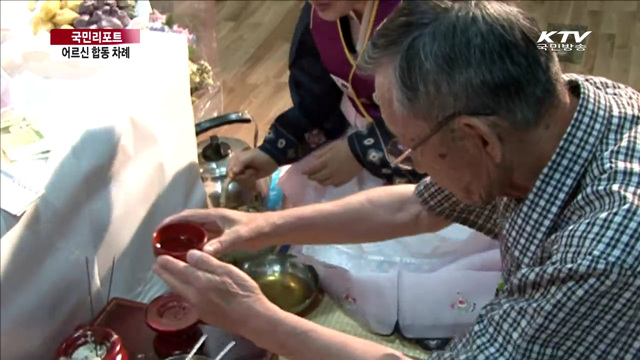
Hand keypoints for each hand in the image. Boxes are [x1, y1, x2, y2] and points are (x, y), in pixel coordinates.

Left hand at [153, 250, 278, 335]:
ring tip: (168, 276)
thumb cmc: (242, 290)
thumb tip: (189, 254)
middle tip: (156, 266)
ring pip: (180, 292)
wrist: (251, 318)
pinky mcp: (204, 314)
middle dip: (165, 273)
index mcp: (199, 281)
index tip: (159, 257)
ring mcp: (198, 307)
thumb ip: (207, 262)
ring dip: (172, 282)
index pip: (178, 269)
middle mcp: (193, 295)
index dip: (168, 263)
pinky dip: (182, 291)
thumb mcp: (227, 270)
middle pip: (174, 283)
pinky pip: (188, 300)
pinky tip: (187, 290)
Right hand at [158, 208, 271, 255]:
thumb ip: (222, 244)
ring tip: (169, 252)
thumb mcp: (238, 236)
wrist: (271, 230)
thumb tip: (202, 253)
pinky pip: (204, 241)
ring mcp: (217, 229)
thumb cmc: (255, 229)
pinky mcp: (222, 237)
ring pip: (195, 233)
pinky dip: (194, 247)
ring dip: (183, 240)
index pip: (187, 216)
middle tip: (159, 244)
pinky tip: (189, 258)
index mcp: (213, 216)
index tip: (158, 229)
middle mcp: (212, 221)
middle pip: (188, 224)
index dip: (172, 221)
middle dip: (173, 231)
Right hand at [228, 149, 277, 189]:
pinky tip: (255, 174)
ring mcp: (244, 173)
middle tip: (249, 171)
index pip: (229, 170)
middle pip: (234, 177)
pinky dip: (251, 179)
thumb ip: (239, 164)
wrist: (272, 159)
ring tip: (254, 171)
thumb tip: (232, 173)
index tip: (239, 173)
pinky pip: (246, 182)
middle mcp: (238, 167)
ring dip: (247, 177)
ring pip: (240, 180)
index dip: (232, 174)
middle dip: (242, 175)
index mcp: (235, 160)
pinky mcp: (250, 177)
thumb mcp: (248, 157)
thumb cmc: (259, 156)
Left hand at [302, 141, 361, 186]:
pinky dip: (330, 183)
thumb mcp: (332, 146)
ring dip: (320, 181)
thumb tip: (313, 157)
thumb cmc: (345, 147)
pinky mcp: (344, 181)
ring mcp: (336, 178)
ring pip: (324, 183)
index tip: (302, 172)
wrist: (360, 153)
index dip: (306, 171)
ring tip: (319, 179)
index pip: (312, 169)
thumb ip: (322, 152)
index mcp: (325, 162)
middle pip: (317, 177)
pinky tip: (330, 180)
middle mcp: (329, 172)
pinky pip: (334, 185)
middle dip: (312, 177)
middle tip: (309, 176)